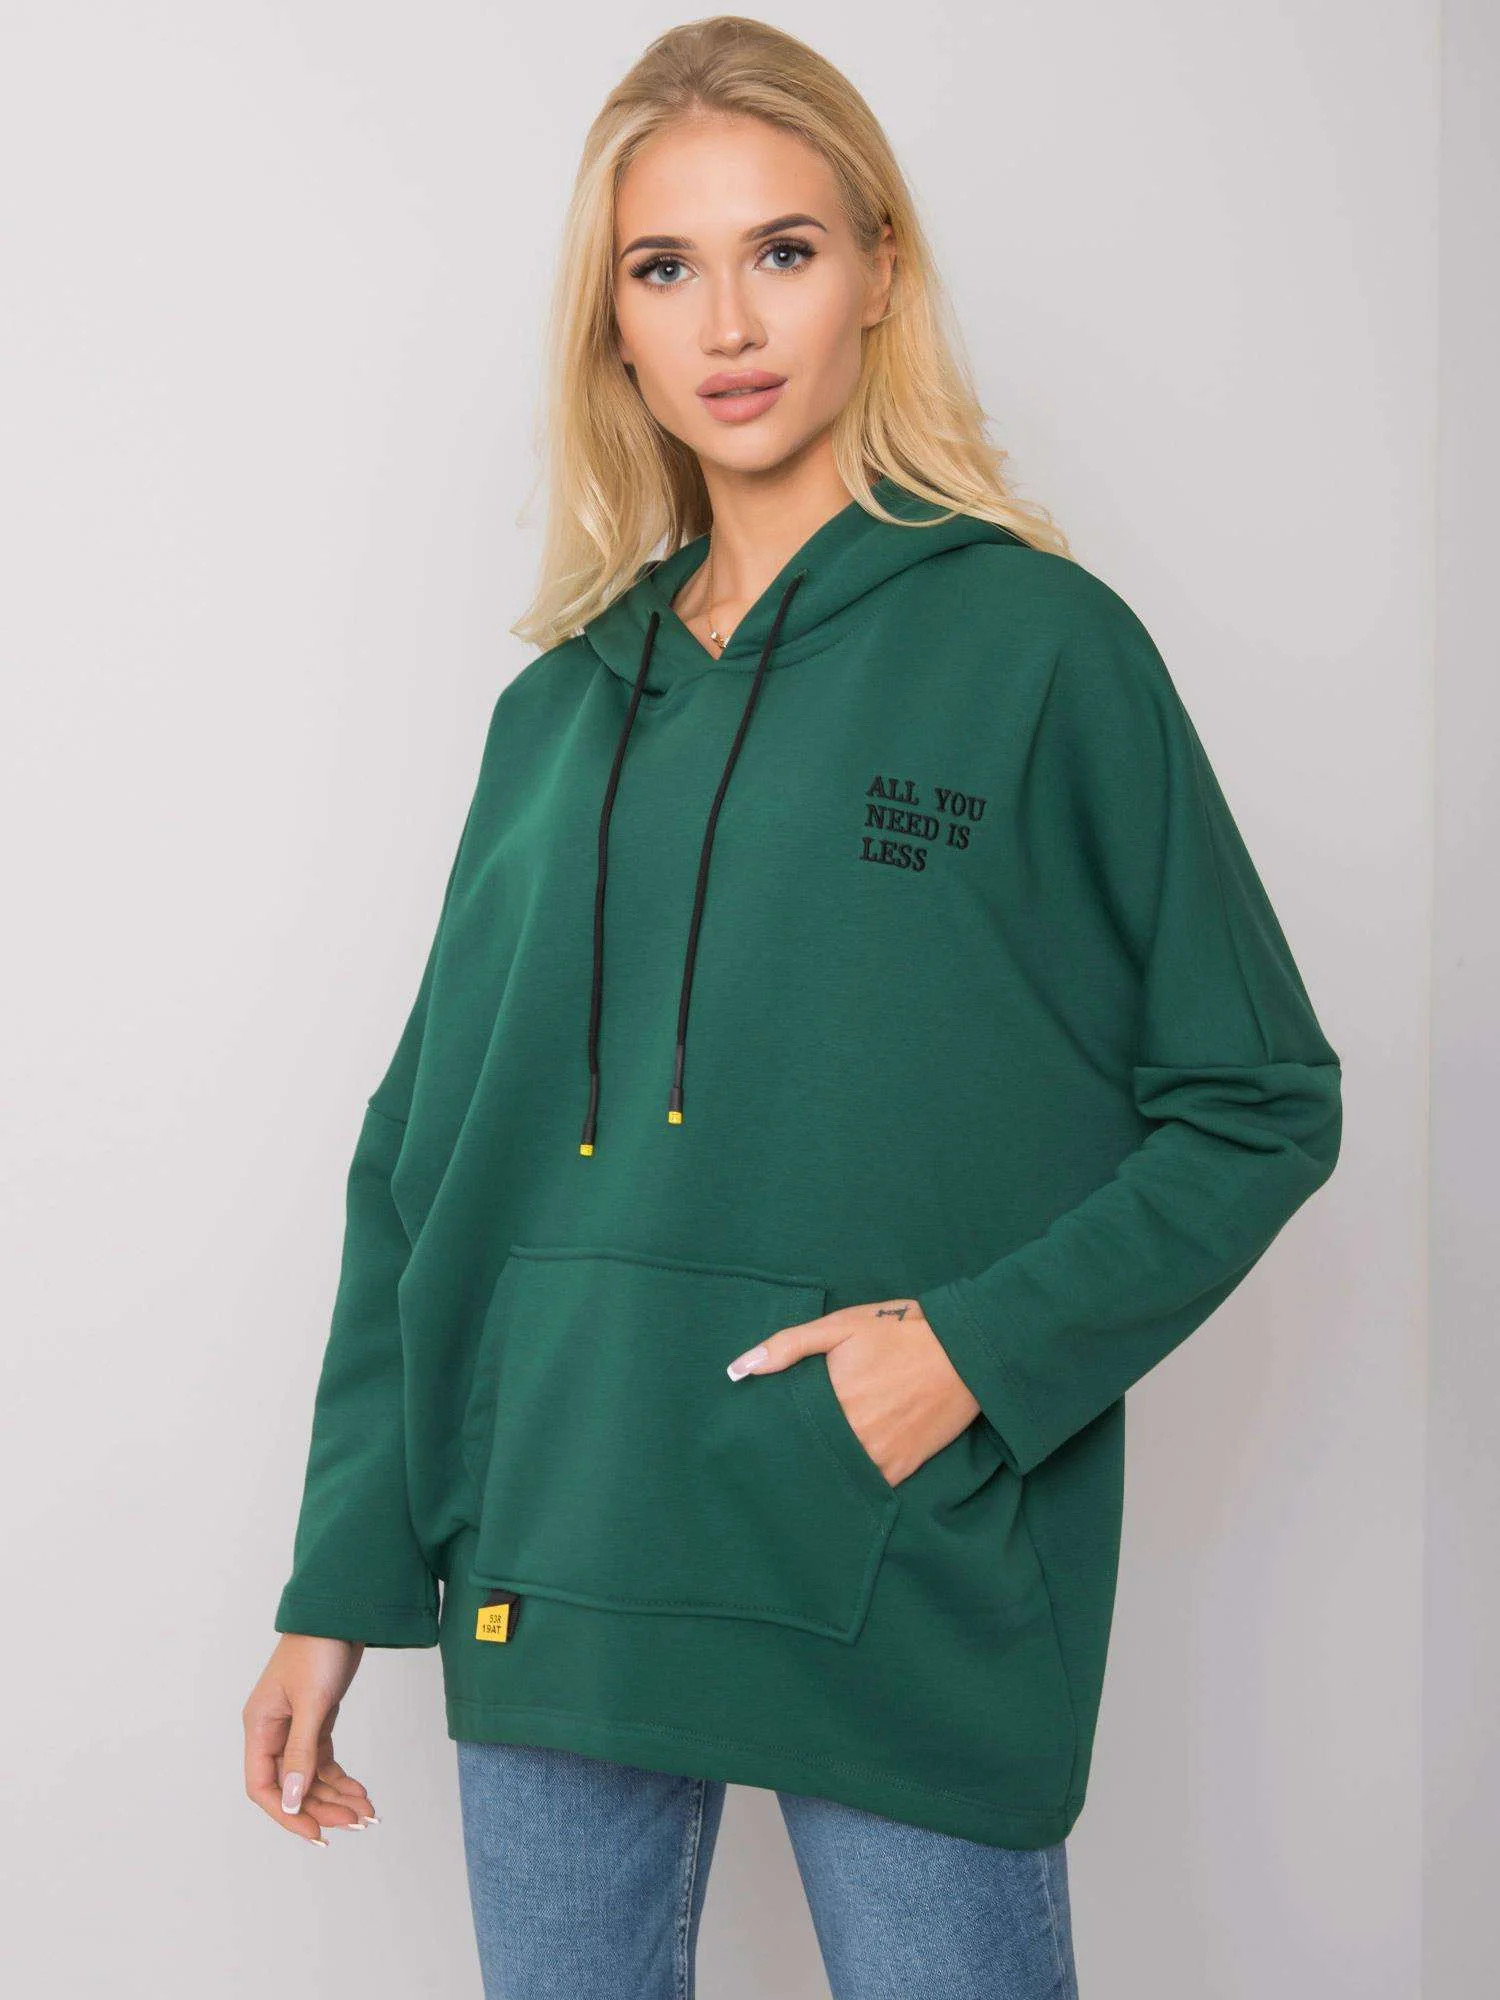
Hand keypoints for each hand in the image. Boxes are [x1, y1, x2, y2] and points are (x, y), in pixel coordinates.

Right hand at [243, 1634, 376, 1846]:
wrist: (341, 1612)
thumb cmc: (318, 1648)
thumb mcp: (312, 1702)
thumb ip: (301, 1752)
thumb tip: (293, 1801)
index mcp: (260, 1727)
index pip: (263, 1786)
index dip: (287, 1814)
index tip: (316, 1833)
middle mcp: (273, 1731)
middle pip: (292, 1786)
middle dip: (322, 1807)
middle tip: (356, 1822)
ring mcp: (295, 1727)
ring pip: (310, 1777)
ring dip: (336, 1796)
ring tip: (366, 1812)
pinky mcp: (317, 1720)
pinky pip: (324, 1761)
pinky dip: (341, 1778)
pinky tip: (360, 1790)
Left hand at [726, 1297, 981, 1486]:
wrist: (967, 1352)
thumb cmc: (900, 1332)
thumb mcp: (842, 1326)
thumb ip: (788, 1346)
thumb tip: (739, 1369)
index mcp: (833, 1400)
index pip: (785, 1431)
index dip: (770, 1435)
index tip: (754, 1438)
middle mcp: (854, 1435)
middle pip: (809, 1457)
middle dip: (792, 1456)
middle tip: (772, 1458)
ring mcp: (880, 1455)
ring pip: (836, 1474)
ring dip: (822, 1470)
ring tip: (806, 1465)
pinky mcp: (903, 1467)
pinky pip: (868, 1485)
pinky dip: (854, 1479)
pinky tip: (843, 1471)